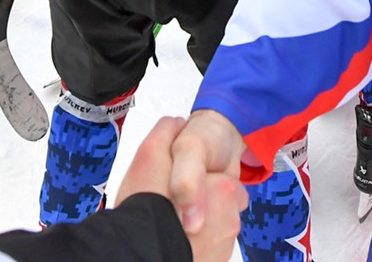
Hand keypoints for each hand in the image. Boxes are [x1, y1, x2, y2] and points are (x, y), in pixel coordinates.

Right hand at [115, 117, 245, 261]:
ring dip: (195, 228)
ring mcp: (222, 248)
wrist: (141, 255)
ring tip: (168, 226)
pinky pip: (204, 252)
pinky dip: (194, 249)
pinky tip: (173, 243)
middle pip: (217, 207)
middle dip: (200, 205)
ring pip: (211, 231)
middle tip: (169, 206)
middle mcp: (230, 221)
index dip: (195, 179)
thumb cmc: (148, 204)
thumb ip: (166, 134)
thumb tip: (177, 123)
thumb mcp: (152, 154)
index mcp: (225, 189)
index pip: (221, 180)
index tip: (173, 186)